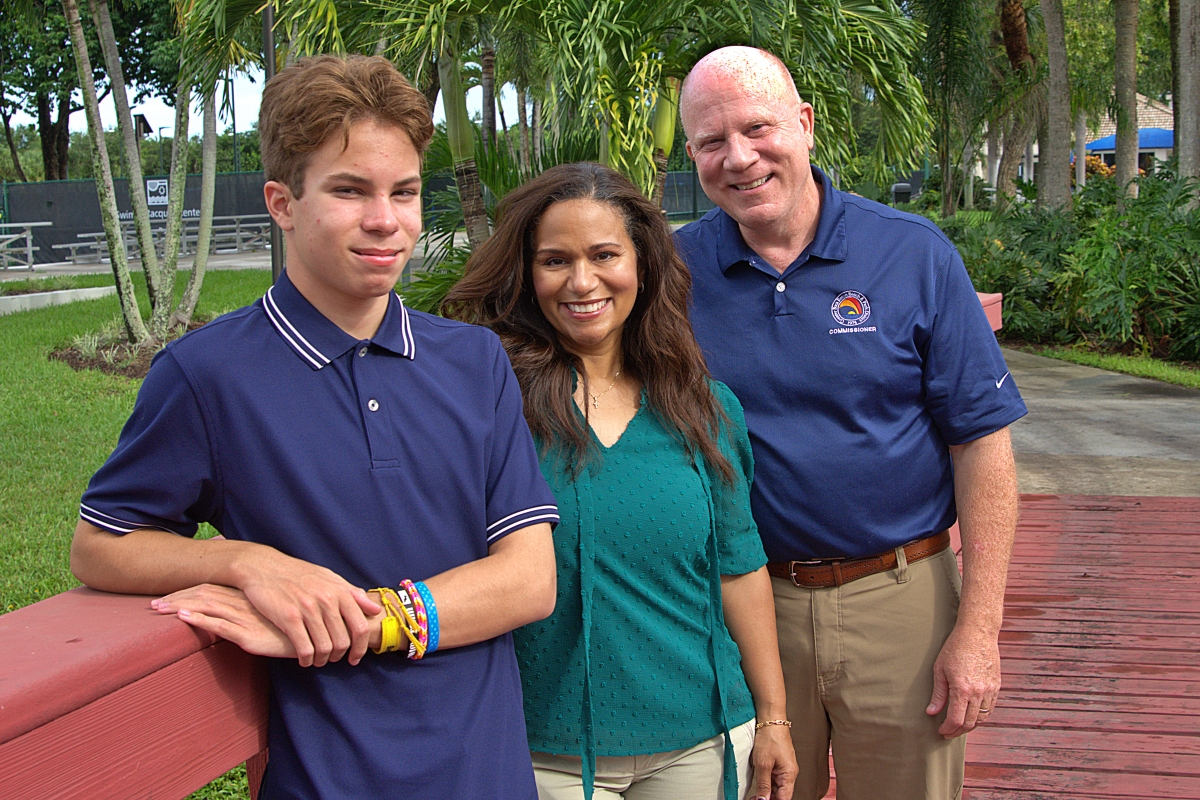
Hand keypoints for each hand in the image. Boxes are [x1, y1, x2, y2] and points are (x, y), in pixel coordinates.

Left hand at [153, 584, 296, 658]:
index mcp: (249, 597)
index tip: (168, 596)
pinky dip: (199, 620)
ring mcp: (245, 619)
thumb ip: (260, 608)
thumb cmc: (298, 627)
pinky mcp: (248, 637)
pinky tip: (182, 617)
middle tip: (152, 604)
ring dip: (179, 607)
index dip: (188, 591)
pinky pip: (219, 626)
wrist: (317, 637)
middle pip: (202, 595)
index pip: (212, 588)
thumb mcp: (276, 614)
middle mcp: (244, 604)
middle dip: (176, 598)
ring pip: (206, 608)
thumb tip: (246, 607)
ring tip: (157, 609)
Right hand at [214, 547, 379, 667]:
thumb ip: (353, 594)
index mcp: (339, 591)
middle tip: (333, 659)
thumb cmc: (299, 574)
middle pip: (342, 641)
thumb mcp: (329, 578)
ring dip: (322, 660)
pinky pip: (305, 648)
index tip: (355, 658)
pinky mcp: (288, 618)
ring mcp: (307, 609)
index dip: (361, 648)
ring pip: (324, 648)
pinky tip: (304, 659)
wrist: (264, 567)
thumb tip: (376, 610)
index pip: (360, 627)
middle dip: (339, 656)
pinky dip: (307, 659)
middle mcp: (326, 600)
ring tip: (318, 660)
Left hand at [746, 723, 796, 799]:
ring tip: (753, 796)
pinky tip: (757, 787)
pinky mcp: (778, 764)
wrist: (771, 720)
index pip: (784, 799)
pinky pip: (774, 780)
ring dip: (766, 793)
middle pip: (780, 795)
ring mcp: (784, 769)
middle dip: (768, 799)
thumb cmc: (770, 737)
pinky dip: (766, 785)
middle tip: (754, 799)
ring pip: (776, 789)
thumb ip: (763, 784)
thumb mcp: (763, 764)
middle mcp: (789, 774)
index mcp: (789, 775)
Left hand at [926, 622, 1000, 737]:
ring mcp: (990, 690)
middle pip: (970, 723)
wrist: (978, 633)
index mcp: (962, 689)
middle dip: (958, 731)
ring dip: (970, 725)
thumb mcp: (940, 669)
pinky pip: (991, 708)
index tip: (941, 731)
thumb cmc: (955, 648)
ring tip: (959, 725)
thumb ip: (938, 694)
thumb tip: (931, 712)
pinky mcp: (997, 686)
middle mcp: (979, 692)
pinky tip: (971, 714)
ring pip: (982, 718)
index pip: (956, 720)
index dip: (948, 729)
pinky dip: (981, 716)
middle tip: (948, 732)